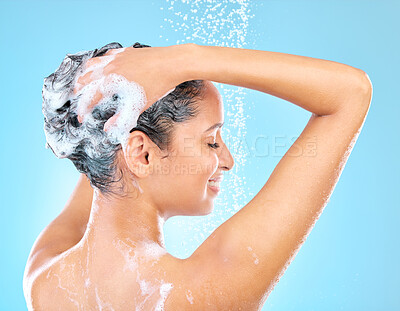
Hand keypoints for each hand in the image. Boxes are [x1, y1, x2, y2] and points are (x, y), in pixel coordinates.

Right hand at [73, 43, 192, 129]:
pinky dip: (99, 63)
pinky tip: (103, 66)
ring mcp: (116, 58)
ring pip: (92, 65)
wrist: (172, 63)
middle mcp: (109, 68)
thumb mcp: (139, 106)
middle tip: (77, 99)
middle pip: (85, 79)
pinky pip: (105, 56)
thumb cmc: (158, 86)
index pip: (90, 98)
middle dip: (78, 91)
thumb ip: (122, 119)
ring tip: (83, 82)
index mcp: (110, 83)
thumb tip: (108, 130)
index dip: (83, 110)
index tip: (82, 118)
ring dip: (85, 75)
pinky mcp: (125, 51)